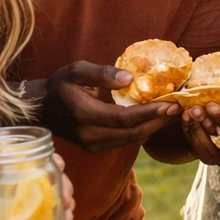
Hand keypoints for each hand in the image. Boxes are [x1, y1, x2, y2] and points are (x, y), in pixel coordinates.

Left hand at [0, 153, 76, 219]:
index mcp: (16, 171)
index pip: (42, 159)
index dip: (55, 161)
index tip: (60, 166)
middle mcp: (29, 184)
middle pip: (57, 181)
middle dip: (65, 190)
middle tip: (66, 202)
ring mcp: (34, 204)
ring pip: (60, 201)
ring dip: (67, 210)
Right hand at [35, 61, 180, 153]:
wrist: (40, 110)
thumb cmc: (60, 85)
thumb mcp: (76, 71)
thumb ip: (102, 73)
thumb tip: (129, 78)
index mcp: (84, 114)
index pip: (124, 118)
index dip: (150, 113)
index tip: (171, 103)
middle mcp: (89, 135)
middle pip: (133, 133)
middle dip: (159, 121)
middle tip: (179, 107)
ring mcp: (93, 145)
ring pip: (131, 140)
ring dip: (154, 127)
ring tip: (173, 112)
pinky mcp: (96, 149)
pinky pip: (125, 142)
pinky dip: (143, 131)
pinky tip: (155, 119)